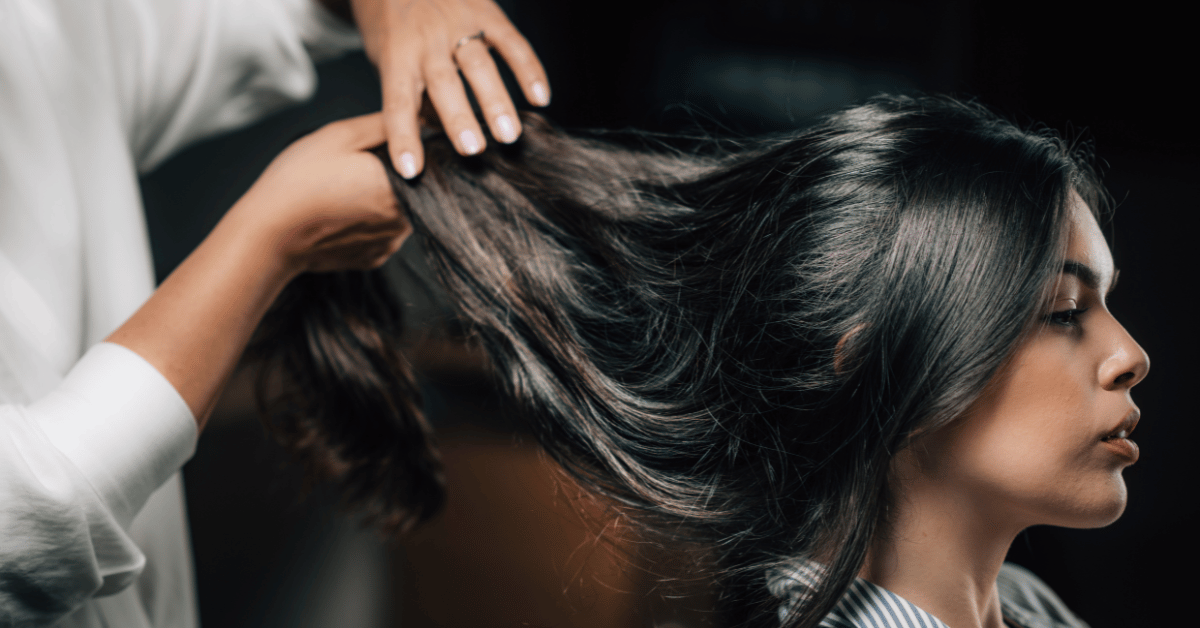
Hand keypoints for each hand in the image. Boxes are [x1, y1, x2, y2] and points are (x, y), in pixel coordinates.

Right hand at [229, 112, 408, 276]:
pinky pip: (381, 231)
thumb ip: (383, 125)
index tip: (372, 151)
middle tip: (349, 170)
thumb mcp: (339, 135)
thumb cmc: (299, 182)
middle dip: (388, 174)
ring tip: (341, 191)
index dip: (400, 151)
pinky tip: (340, 214)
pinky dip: (366, 221)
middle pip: (411, 186)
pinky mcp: (375, 257)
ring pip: (397, 210)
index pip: (423, 161)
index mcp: (401, 185)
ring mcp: (391, 242)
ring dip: (378, 199)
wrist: (269, 236)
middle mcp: (405, 219)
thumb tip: (414, 119)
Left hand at [344, 0, 549, 177]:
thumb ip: (412, 96)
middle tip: (474, 150)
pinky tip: (540, 97)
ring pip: (478, 64)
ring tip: (509, 134)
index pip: (397, 102)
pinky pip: (511, 43)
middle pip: (443, 82)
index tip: (411, 171)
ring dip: (495, 101)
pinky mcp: (486, 12)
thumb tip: (431, 138)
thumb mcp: (387, 59)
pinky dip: (528, 70)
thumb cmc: (393, 26)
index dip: (403, 137)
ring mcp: (457, 24)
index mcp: (395, 56)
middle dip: (459, 118)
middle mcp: (426, 40)